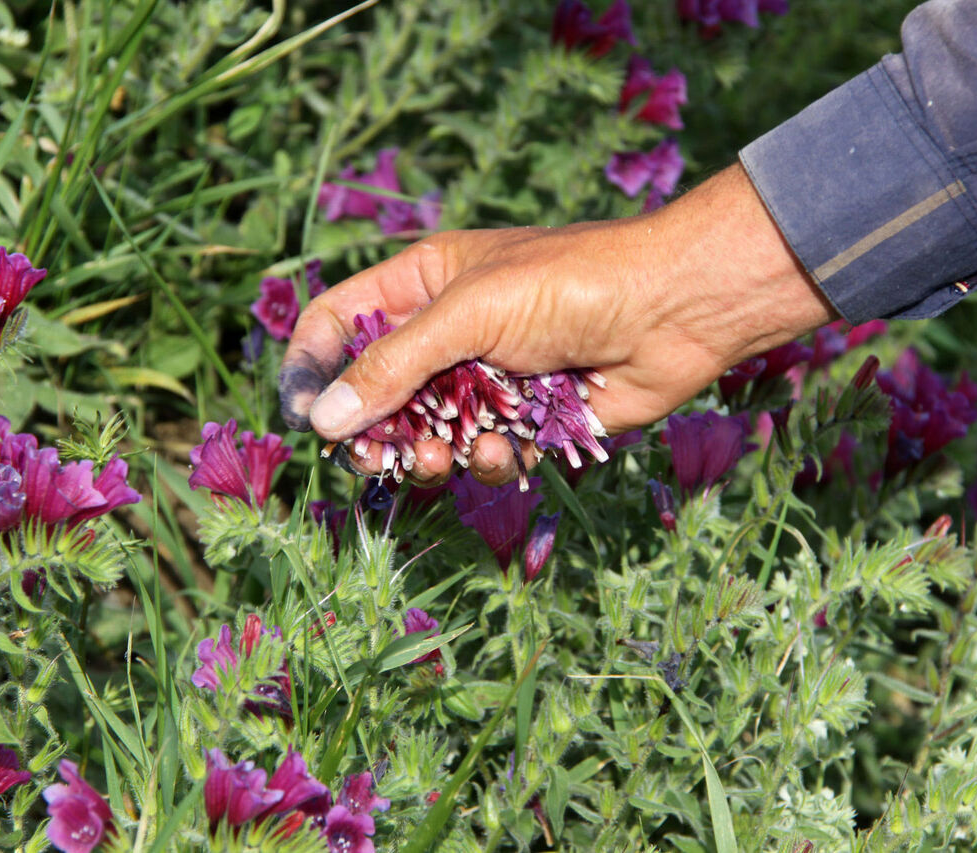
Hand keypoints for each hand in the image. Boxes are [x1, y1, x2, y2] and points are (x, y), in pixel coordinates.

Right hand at [278, 164, 836, 486]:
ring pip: (425, 436)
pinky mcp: (524, 422)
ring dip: (427, 454)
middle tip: (374, 460)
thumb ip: (393, 367)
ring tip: (445, 455)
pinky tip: (504, 451)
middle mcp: (446, 334)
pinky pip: (481, 457)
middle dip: (371, 432)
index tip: (303, 416)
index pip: (339, 323)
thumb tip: (322, 422)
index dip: (311, 366)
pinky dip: (486, 461)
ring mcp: (485, 381)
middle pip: (374, 395)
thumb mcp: (468, 313)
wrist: (673, 310)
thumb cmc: (569, 284)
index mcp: (422, 285)